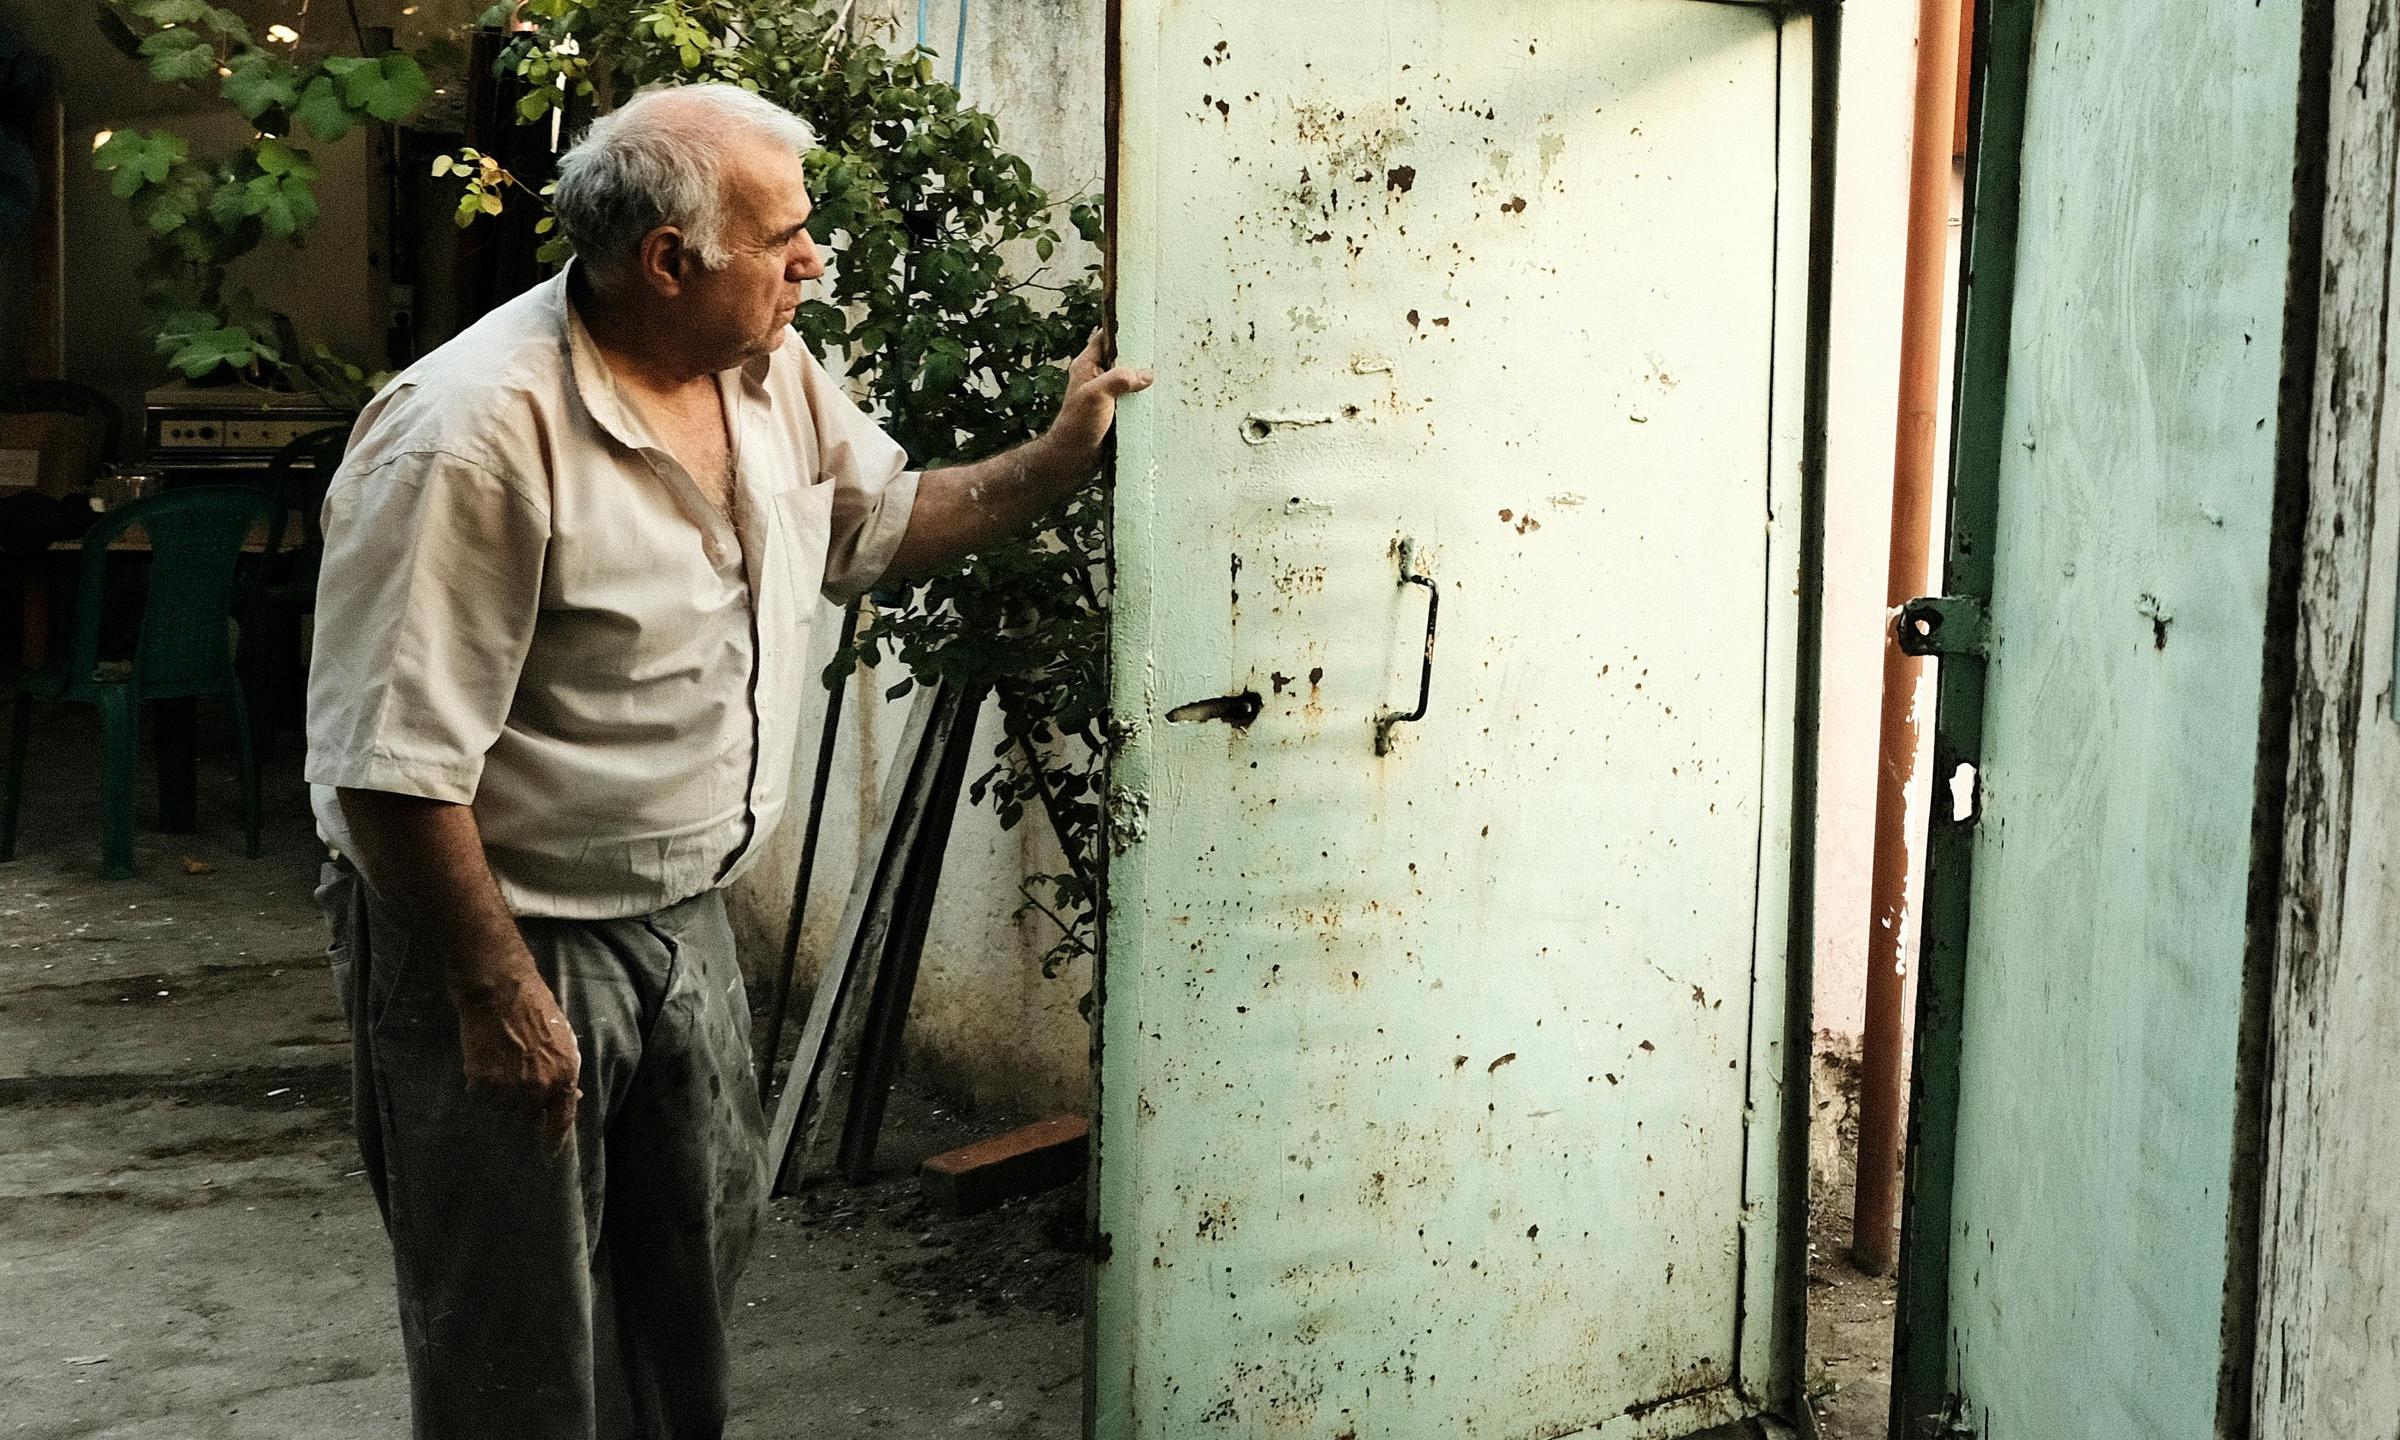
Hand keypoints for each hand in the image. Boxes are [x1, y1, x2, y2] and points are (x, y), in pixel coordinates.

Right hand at [455, 971, 582, 1152]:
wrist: (500, 990)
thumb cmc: (535, 1008)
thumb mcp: (563, 1039)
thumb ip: (564, 1071)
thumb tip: (569, 1097)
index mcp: (565, 1074)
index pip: (561, 1118)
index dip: (554, 1138)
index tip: (550, 1155)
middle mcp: (539, 1087)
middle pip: (527, 1113)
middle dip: (521, 1097)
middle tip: (515, 1069)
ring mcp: (510, 1087)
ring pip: (502, 1106)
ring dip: (499, 1090)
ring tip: (500, 1058)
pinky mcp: (483, 1083)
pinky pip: (480, 1096)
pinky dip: (480, 1082)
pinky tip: (485, 1058)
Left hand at [1043, 332, 1153, 473]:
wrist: (1074, 458)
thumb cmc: (1077, 425)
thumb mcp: (1096, 395)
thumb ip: (1118, 379)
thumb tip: (1146, 374)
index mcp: (1087, 364)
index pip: (1106, 337)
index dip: (1123, 329)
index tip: (1145, 325)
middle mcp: (1097, 376)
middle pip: (1123, 357)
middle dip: (1141, 355)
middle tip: (1163, 349)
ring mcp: (1108, 393)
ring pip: (1131, 378)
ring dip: (1145, 379)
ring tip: (1168, 371)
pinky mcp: (1116, 410)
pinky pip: (1134, 398)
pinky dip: (1145, 397)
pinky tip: (1160, 396)